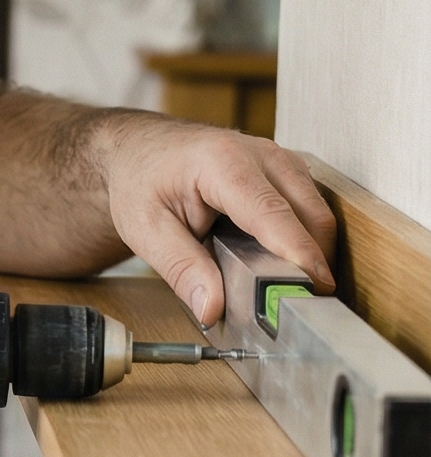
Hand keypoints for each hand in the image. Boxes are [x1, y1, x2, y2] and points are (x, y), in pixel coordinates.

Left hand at [94, 115, 335, 326]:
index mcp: (223, 163)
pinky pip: (310, 207)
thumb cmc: (141, 179)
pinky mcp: (284, 170)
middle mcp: (260, 154)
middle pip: (310, 214)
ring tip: (288, 288)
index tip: (315, 287)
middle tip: (297, 304)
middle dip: (313, 260)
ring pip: (317, 212)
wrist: (139, 148)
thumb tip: (212, 308)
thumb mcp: (145, 229)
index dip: (298, 253)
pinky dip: (306, 238)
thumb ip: (182, 269)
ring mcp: (277, 159)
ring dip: (312, 250)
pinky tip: (283, 263)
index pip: (273, 213)